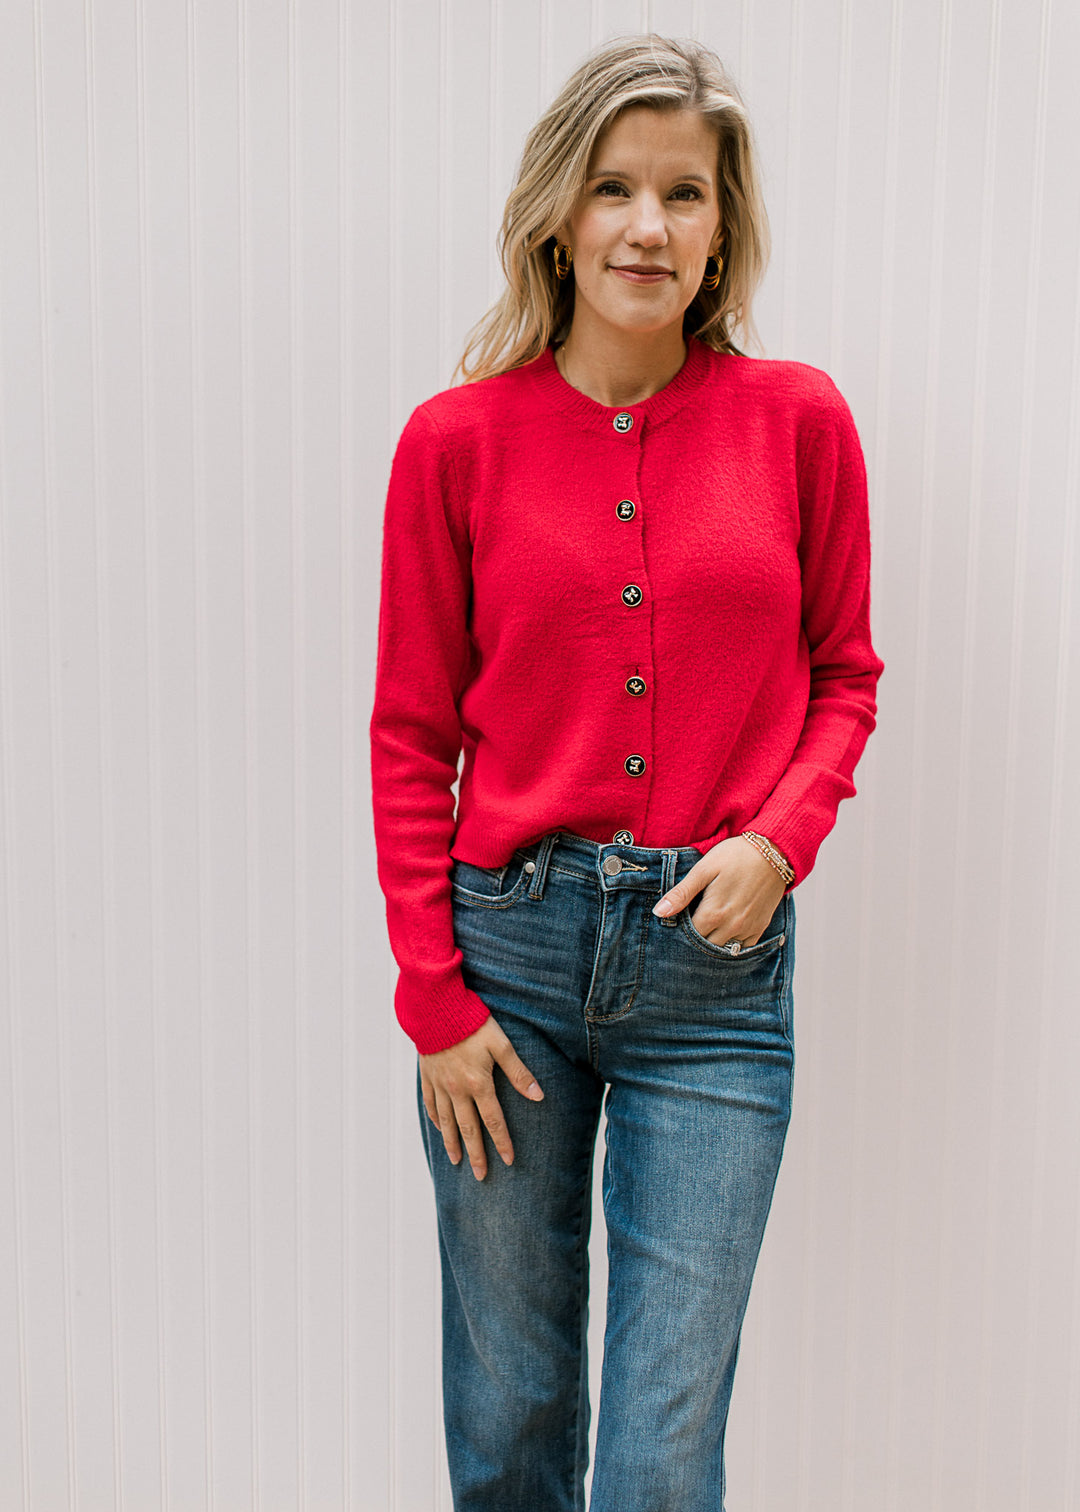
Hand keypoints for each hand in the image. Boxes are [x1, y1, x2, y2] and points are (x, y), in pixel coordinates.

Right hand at [419, 1015, 543, 1180]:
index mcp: (479, 1084)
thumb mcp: (501, 1045)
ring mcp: (440, 1085)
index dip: (502, 1142)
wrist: (436, 1009)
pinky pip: (431, 1103)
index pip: (493, 1121)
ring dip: (452, 1143)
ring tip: (456, 1160)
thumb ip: (519, 1072)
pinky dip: (436, 1118)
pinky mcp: (427, 1076)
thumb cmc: (472, 1024)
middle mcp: (457, 1090)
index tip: (508, 1161)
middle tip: (480, 1175)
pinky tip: (439, 1127)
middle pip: (468, 1129)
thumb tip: (538, 1096)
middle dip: (476, 1154)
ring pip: (447, 1121)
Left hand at [652, 835, 786, 948]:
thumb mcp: (704, 869)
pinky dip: (730, 944)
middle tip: (689, 924)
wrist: (774, 853)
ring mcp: (747, 929)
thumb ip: (681, 893)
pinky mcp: (760, 928)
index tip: (677, 920)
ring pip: (722, 949)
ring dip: (711, 942)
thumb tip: (659, 913)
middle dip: (694, 939)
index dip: (679, 930)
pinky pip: (741, 948)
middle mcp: (731, 927)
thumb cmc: (735, 856)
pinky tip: (723, 931)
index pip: (688, 936)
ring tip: (705, 927)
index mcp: (713, 913)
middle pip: (704, 946)